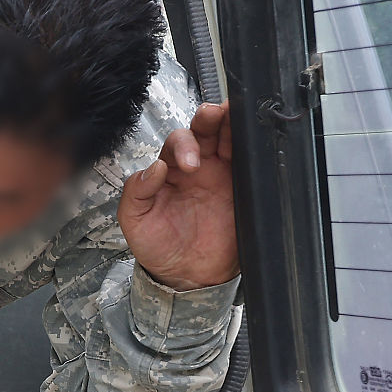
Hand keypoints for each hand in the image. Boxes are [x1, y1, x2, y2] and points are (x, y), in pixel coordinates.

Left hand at [117, 101, 238, 291]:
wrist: (188, 276)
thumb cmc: (158, 247)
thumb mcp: (135, 221)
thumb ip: (136, 192)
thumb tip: (154, 167)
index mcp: (168, 170)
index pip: (176, 142)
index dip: (183, 144)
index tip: (189, 165)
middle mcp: (197, 167)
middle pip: (205, 130)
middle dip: (209, 118)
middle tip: (213, 117)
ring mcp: (222, 174)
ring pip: (229, 138)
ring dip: (233, 122)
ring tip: (235, 114)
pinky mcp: (244, 187)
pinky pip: (251, 162)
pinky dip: (254, 147)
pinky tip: (256, 139)